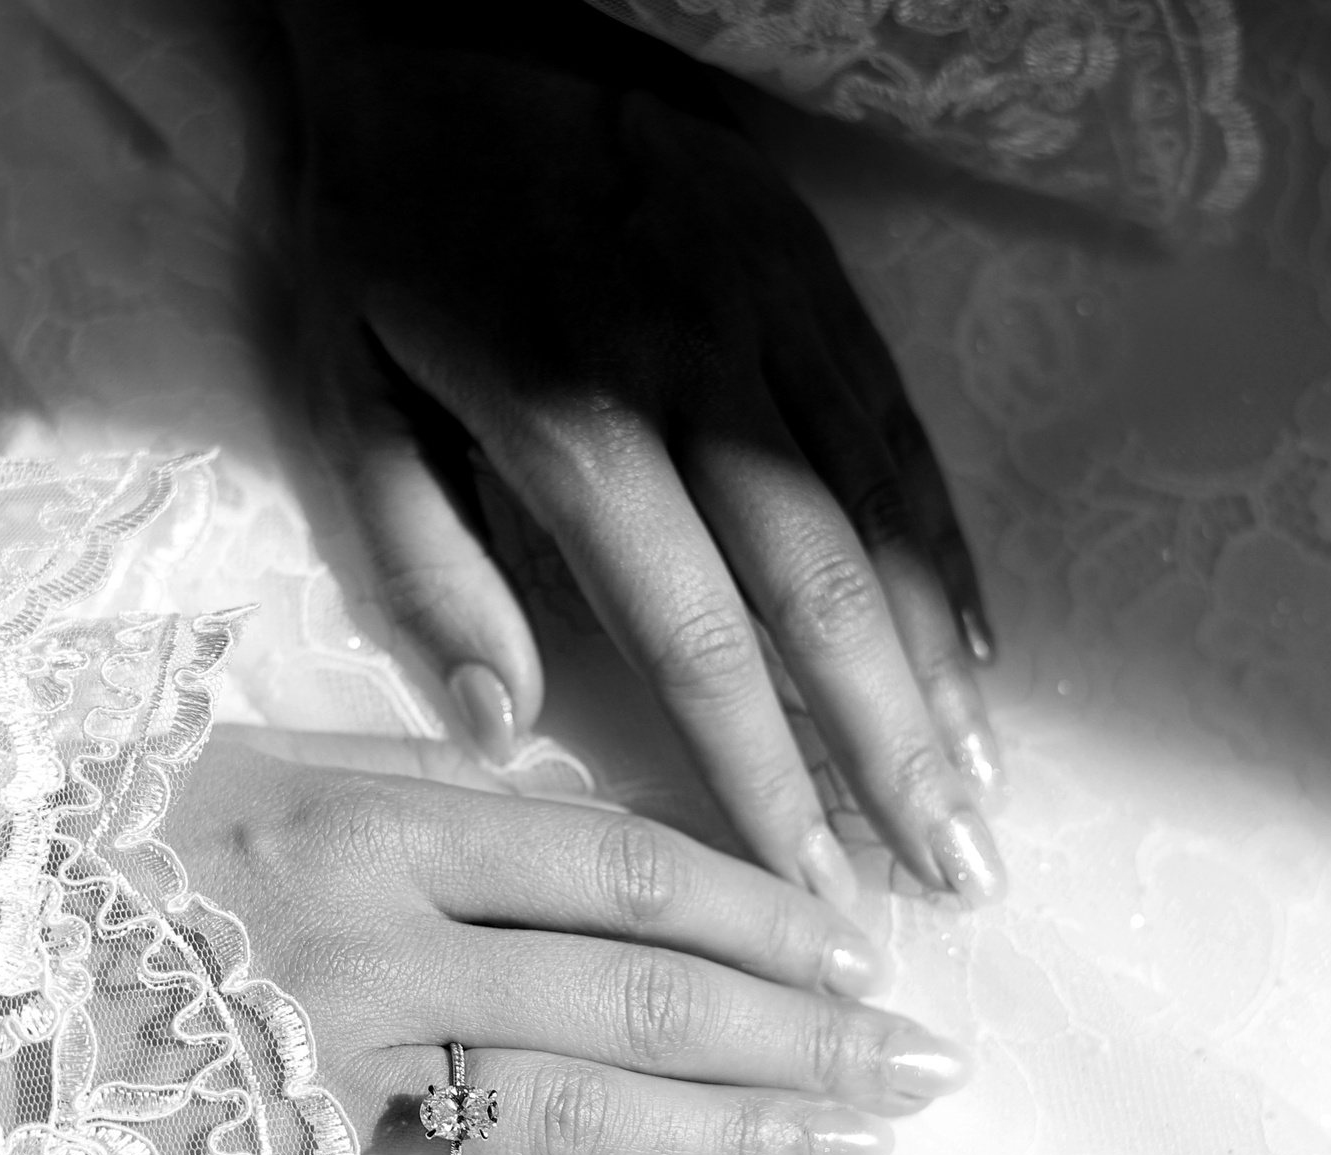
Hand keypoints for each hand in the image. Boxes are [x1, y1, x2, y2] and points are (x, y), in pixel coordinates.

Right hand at [161, 731, 970, 1154]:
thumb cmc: (73, 839)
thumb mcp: (234, 754)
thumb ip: (408, 766)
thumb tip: (568, 784)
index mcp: (368, 821)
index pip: (618, 863)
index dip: (757, 905)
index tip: (858, 946)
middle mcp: (370, 945)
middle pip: (635, 990)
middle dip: (798, 1032)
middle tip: (920, 1067)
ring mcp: (323, 1084)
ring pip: (577, 1111)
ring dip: (733, 1135)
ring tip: (852, 1151)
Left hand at [280, 0, 1002, 911]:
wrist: (450, 10)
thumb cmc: (383, 221)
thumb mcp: (346, 389)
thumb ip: (424, 564)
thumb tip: (499, 726)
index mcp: (572, 429)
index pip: (696, 644)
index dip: (763, 779)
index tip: (816, 891)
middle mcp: (696, 382)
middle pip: (823, 599)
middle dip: (891, 754)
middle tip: (958, 878)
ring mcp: (770, 318)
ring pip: (882, 518)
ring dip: (941, 667)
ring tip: (983, 789)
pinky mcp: (809, 270)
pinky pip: (896, 427)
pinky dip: (945, 543)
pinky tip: (980, 641)